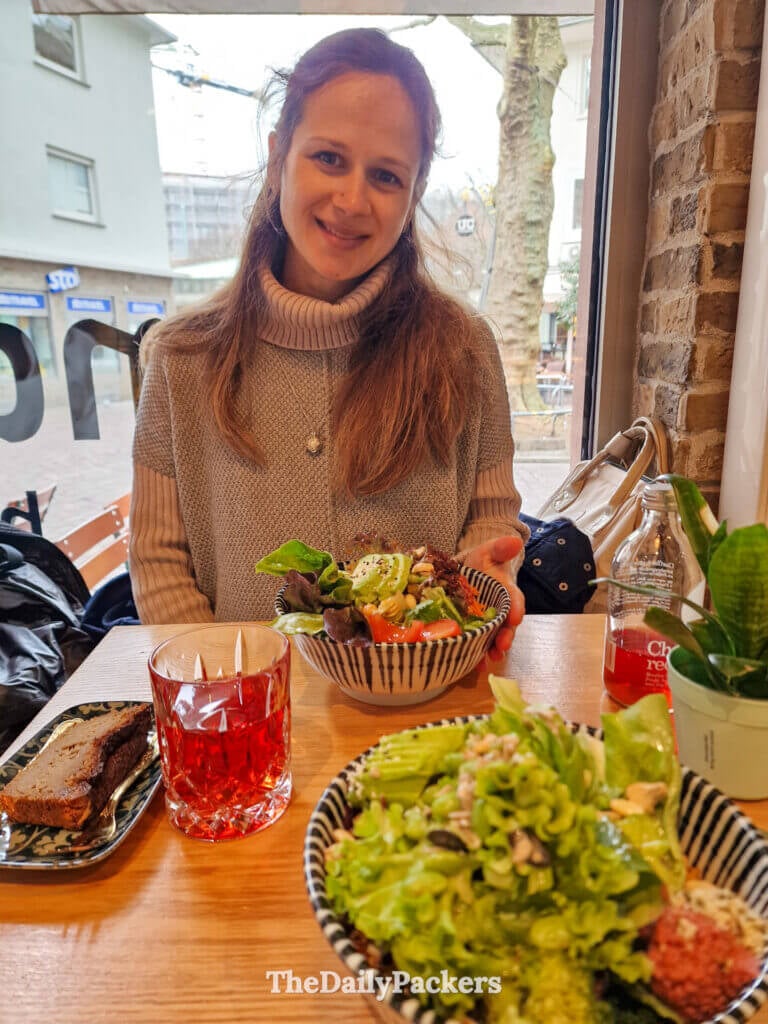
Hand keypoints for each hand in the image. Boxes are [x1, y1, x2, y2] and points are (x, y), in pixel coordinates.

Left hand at [462, 535, 524, 660]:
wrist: (471, 570)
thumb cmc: (484, 561)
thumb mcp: (490, 551)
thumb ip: (500, 548)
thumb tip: (514, 541)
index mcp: (507, 591)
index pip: (515, 599)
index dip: (516, 608)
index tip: (516, 617)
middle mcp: (501, 609)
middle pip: (506, 625)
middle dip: (505, 636)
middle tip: (502, 646)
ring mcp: (488, 621)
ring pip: (493, 638)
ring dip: (492, 650)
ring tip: (489, 660)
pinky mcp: (475, 628)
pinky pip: (477, 642)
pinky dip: (475, 654)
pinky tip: (471, 664)